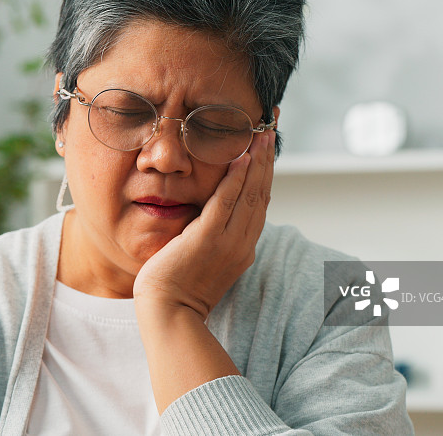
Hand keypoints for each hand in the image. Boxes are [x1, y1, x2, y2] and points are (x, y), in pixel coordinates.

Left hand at [133, 131, 274, 319]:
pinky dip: (236, 178)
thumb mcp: (205, 259)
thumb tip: (213, 215)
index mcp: (243, 247)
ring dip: (257, 161)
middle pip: (260, 193)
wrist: (170, 313)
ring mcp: (227, 242)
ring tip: (262, 134)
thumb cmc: (179, 289)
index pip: (259, 203)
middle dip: (267, 159)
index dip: (266, 173)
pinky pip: (225, 202)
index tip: (268, 147)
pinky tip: (241, 156)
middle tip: (272, 128)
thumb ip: (214, 236)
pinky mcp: (207, 239)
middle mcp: (242, 243)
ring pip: (249, 194)